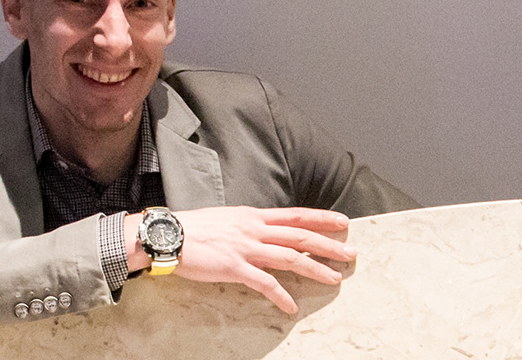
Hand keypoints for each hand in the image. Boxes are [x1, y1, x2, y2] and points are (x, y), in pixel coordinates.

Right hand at [150, 206, 354, 314]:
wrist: (169, 234)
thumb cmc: (193, 228)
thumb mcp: (226, 219)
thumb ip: (246, 227)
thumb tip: (261, 233)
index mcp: (252, 215)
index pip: (295, 214)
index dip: (321, 217)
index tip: (342, 222)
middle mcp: (253, 229)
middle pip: (300, 235)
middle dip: (328, 245)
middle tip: (351, 253)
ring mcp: (245, 248)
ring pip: (290, 257)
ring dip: (315, 269)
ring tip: (335, 279)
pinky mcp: (234, 267)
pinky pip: (264, 283)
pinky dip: (281, 296)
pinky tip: (291, 307)